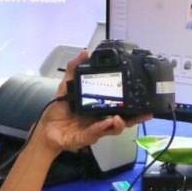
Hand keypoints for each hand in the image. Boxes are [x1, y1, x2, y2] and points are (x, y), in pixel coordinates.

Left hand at [36, 51, 151, 152]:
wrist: (46, 130)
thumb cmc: (58, 111)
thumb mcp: (66, 88)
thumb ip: (74, 71)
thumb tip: (84, 53)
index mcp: (99, 108)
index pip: (119, 106)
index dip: (133, 105)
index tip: (144, 98)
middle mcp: (101, 119)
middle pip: (123, 120)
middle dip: (136, 118)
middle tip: (145, 113)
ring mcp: (96, 130)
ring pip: (114, 129)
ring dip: (119, 124)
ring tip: (119, 118)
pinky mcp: (87, 137)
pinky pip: (97, 133)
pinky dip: (102, 128)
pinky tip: (106, 123)